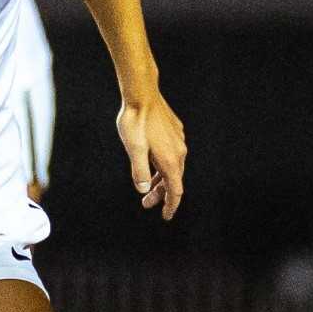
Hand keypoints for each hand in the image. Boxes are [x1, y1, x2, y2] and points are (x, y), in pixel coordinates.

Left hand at [117, 94, 185, 220]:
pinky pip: (172, 155)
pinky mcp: (175, 132)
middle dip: (161, 195)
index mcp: (170, 160)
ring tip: (146, 187)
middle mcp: (179, 152)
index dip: (171, 206)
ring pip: (173, 167)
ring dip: (160, 180)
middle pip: (173, 181)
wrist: (142, 94)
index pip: (175, 191)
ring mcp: (178, 141)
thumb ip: (138, 171)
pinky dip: (162, 166)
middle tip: (146, 204)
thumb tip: (142, 190)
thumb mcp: (133, 149)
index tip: (166, 217)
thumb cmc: (135, 121)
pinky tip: (151, 164)